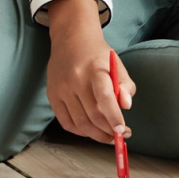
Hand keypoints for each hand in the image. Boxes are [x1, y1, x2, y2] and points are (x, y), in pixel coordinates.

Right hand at [42, 0, 134, 143]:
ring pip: (80, 122)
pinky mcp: (52, 96)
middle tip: (120, 136)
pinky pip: (66, 122)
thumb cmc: (98, 55)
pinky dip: (80, 132)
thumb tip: (126, 106)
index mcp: (94, 69)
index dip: (114, 116)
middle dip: (108, 131)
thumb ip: (126, 85)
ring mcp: (61, 89)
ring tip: (109, 137)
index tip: (122, 129)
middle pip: (92, 114)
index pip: (104, 97)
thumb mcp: (117, 65)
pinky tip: (92, 132)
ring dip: (96, 135)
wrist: (71, 40)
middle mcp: (75, 79)